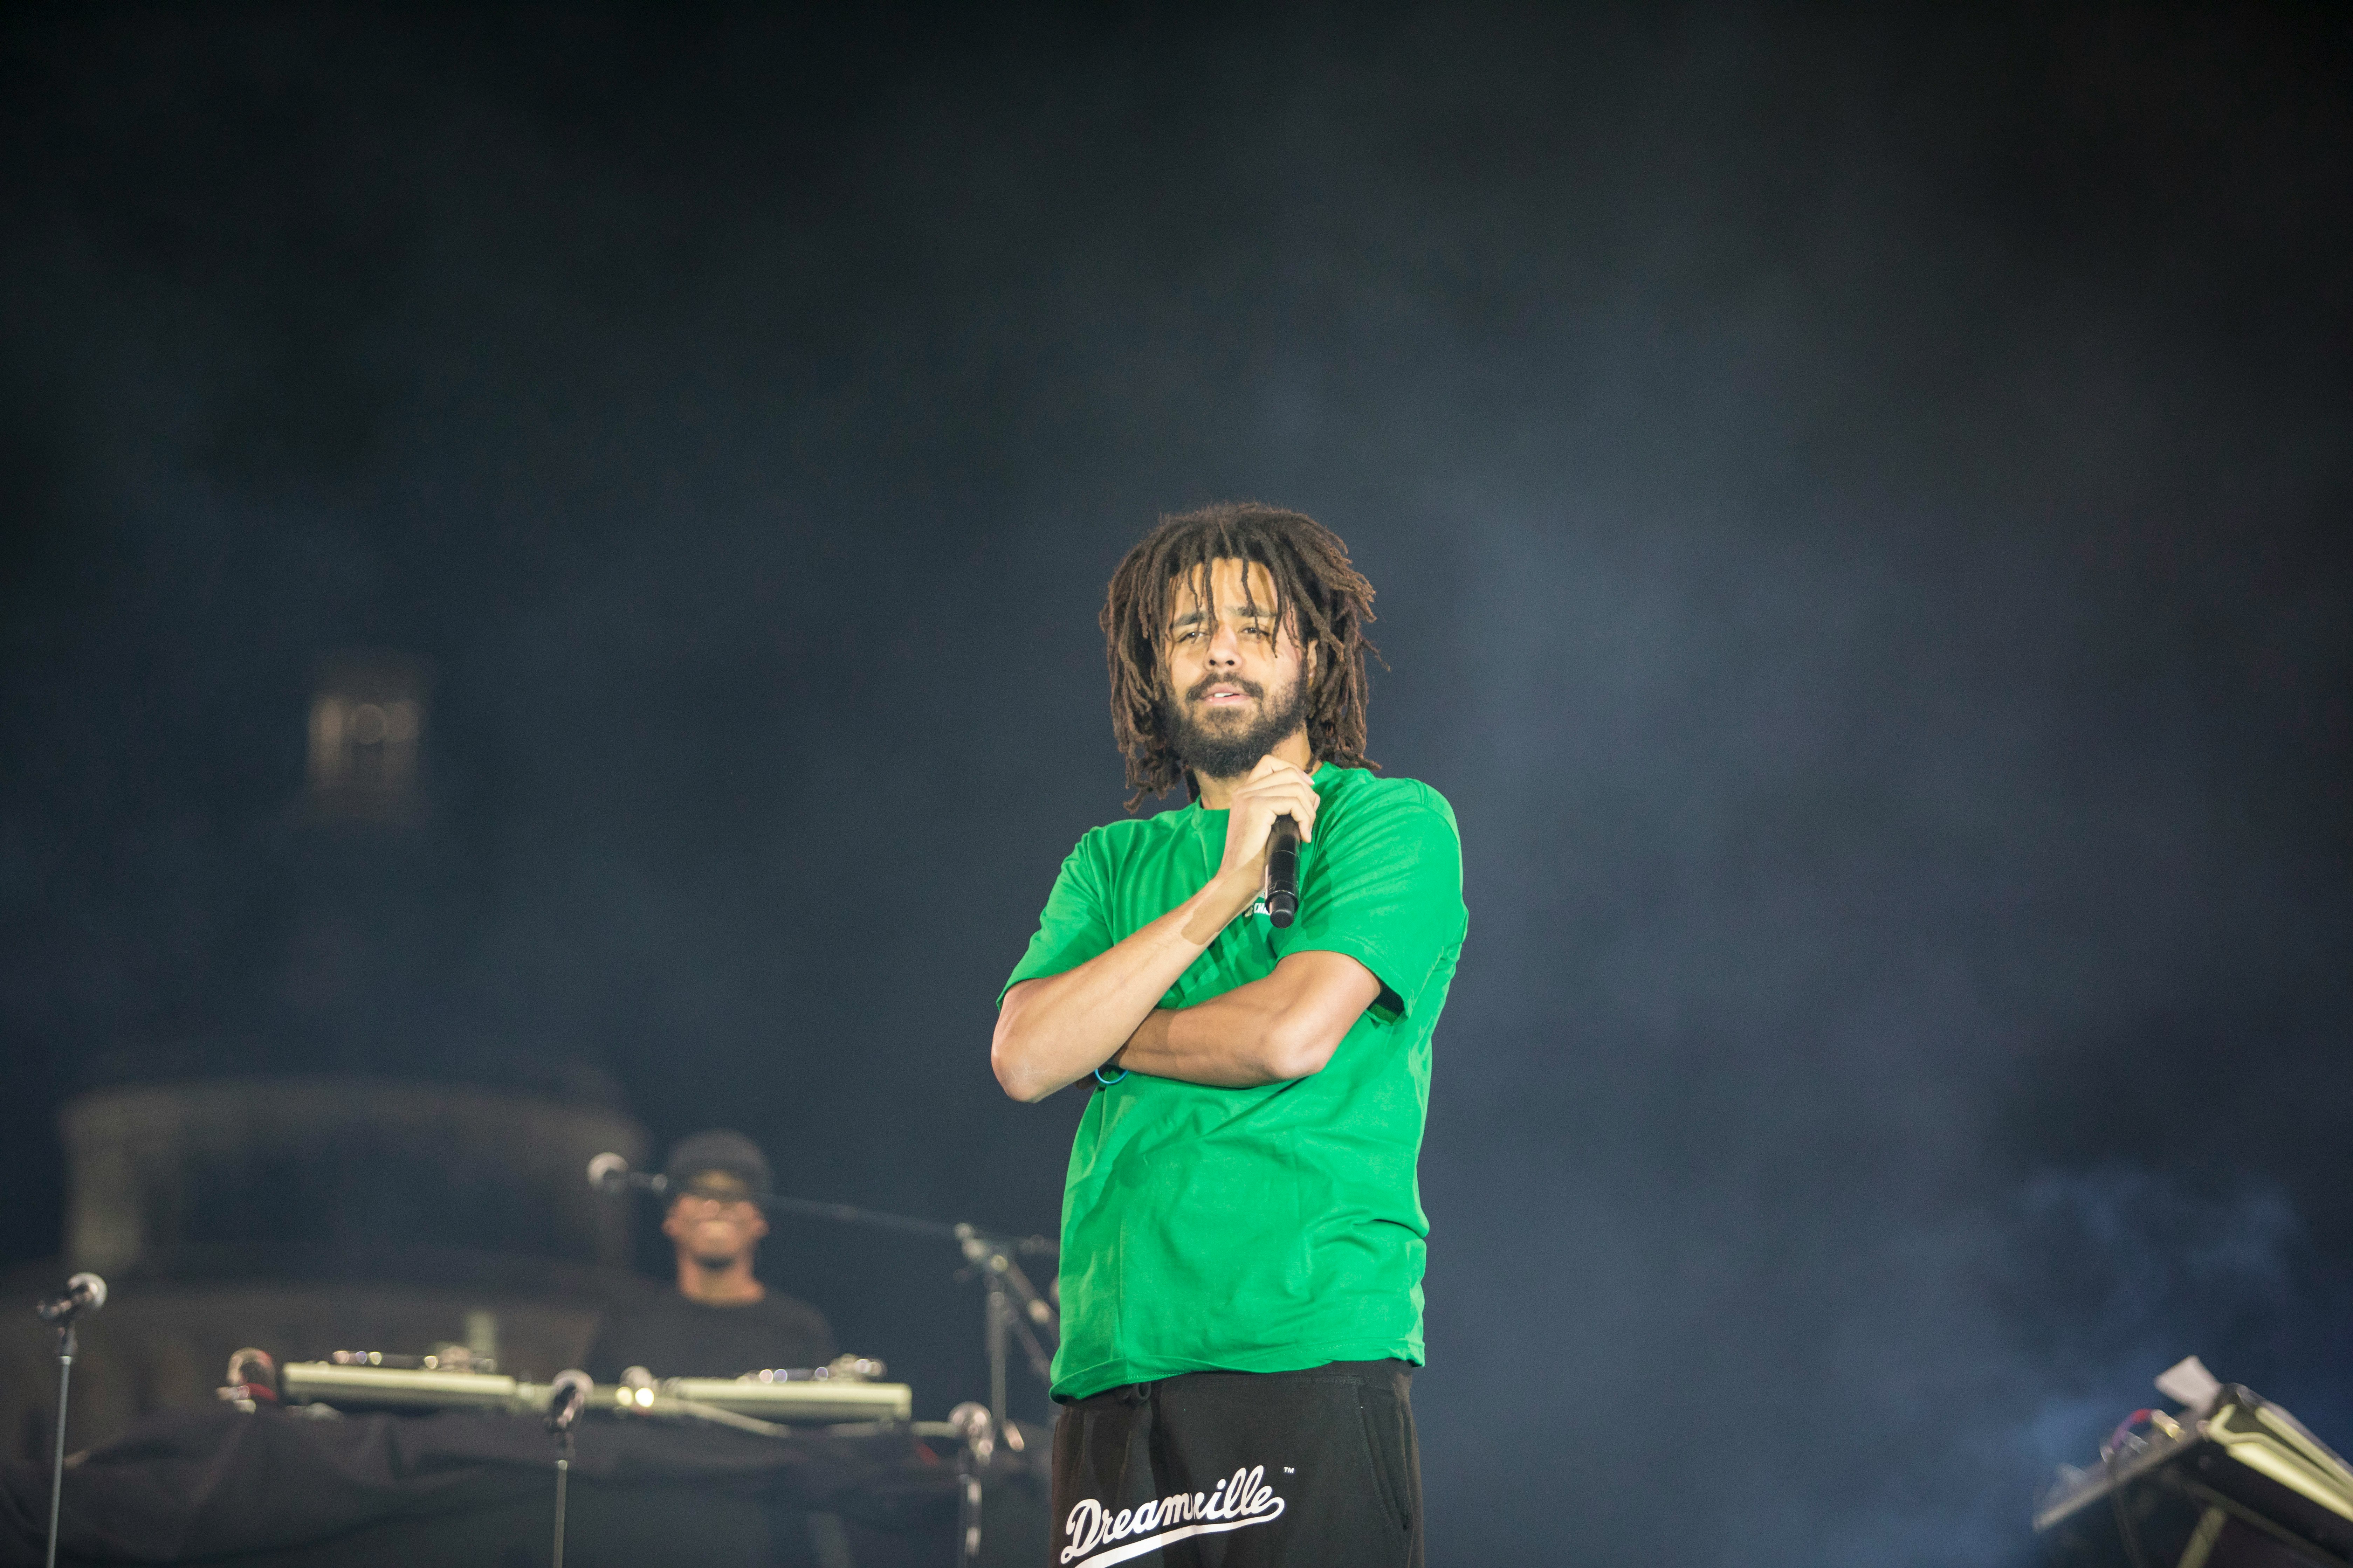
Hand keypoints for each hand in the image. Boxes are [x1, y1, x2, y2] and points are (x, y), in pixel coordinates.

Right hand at [1217, 755, 1321, 887]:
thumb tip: (1309, 794)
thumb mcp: (1267, 825)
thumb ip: (1278, 806)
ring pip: (1294, 787)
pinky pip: (1293, 802)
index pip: (1270, 763)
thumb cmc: (1255, 858)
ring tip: (1306, 830)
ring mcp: (1249, 797)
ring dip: (1308, 809)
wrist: (1237, 878)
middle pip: (1288, 772)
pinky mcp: (1257, 807)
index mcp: (1244, 792)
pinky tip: (1303, 836)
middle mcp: (1244, 790)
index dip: (1294, 770)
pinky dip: (1305, 818)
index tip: (1308, 790)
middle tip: (1308, 818)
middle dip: (1307, 793)